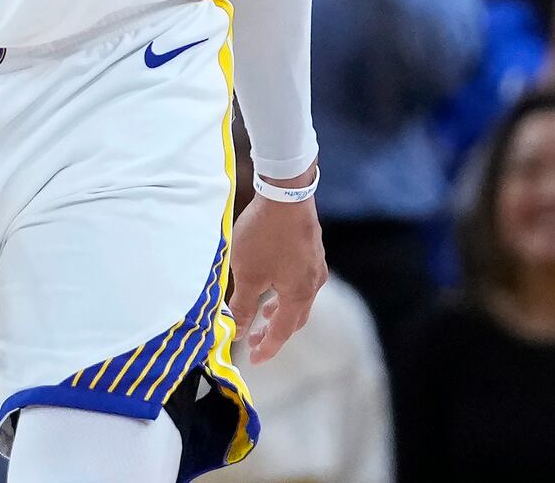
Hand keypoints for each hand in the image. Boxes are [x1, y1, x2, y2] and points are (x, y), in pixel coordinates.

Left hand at [229, 181, 325, 364]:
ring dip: (281, 310)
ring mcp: (316, 266)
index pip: (282, 332)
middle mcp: (313, 284)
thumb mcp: (247, 274)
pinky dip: (286, 292)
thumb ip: (243, 305)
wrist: (286, 194)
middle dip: (275, 332)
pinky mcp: (312, 250)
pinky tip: (273, 281)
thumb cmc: (264, 236)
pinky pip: (301, 281)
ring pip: (299, 299)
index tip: (254, 359)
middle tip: (256, 339)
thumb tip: (238, 331)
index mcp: (299, 295)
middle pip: (295, 318)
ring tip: (263, 313)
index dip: (267, 348)